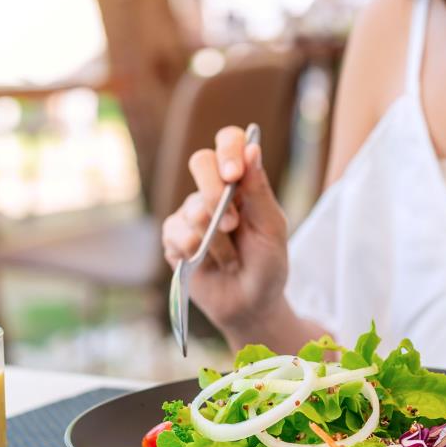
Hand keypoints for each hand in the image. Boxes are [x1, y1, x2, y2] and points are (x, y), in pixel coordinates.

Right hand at [162, 125, 288, 333]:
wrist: (250, 304)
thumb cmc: (267, 264)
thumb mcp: (272, 228)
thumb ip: (259, 190)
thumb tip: (252, 148)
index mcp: (242, 180)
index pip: (229, 142)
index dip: (228, 150)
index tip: (234, 174)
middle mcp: (213, 190)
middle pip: (200, 161)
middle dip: (216, 193)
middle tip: (232, 224)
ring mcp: (190, 212)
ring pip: (193, 207)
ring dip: (217, 240)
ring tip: (231, 259)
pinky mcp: (173, 236)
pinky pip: (177, 233)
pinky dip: (197, 252)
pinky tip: (207, 264)